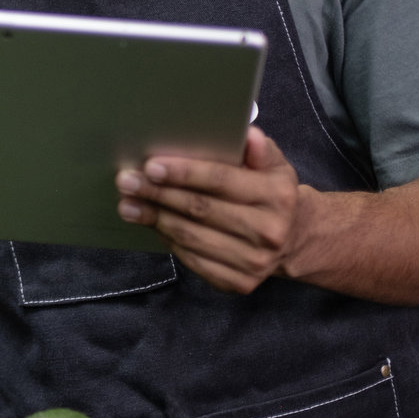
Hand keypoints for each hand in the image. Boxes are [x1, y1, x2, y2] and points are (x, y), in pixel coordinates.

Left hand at [115, 126, 307, 294]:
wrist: (292, 239)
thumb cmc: (270, 192)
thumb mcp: (273, 164)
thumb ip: (259, 148)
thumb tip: (247, 134)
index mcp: (277, 196)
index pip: (221, 180)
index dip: (183, 173)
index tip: (150, 166)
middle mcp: (269, 231)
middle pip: (200, 209)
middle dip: (157, 193)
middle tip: (126, 181)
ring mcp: (254, 262)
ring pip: (191, 236)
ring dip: (154, 218)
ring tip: (128, 203)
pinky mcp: (239, 283)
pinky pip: (192, 259)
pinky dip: (167, 239)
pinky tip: (151, 224)